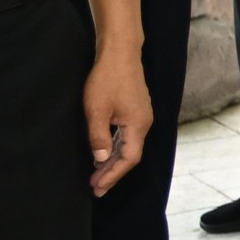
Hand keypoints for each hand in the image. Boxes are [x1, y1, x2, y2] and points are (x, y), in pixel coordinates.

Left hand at [81, 48, 150, 198]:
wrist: (119, 52)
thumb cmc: (107, 78)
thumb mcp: (96, 109)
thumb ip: (98, 136)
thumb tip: (100, 159)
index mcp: (138, 125)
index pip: (129, 159)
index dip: (113, 175)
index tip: (97, 187)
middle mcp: (144, 123)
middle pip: (130, 155)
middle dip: (112, 172)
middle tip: (94, 187)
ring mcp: (140, 115)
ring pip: (128, 145)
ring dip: (112, 161)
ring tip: (96, 174)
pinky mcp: (135, 109)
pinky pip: (127, 135)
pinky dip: (115, 147)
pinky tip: (103, 151)